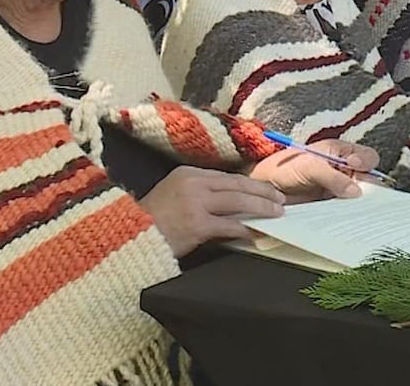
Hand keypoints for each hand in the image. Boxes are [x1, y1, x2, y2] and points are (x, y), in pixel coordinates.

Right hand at [139, 166, 284, 257]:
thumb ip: (199, 194)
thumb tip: (230, 202)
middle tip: (280, 199)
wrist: (129, 236)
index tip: (265, 189)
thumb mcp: (174, 194)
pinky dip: (245, 229)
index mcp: (188, 173)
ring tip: (276, 213)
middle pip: (237, 185)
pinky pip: (229, 225)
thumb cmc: (151, 219)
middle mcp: (194, 183)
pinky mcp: (197, 224)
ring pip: (238, 201)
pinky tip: (256, 233)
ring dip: (261, 207)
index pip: (227, 177)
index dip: (250, 183)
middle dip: (262, 192)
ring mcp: (196, 203)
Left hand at [247, 139, 380, 201]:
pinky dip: (349, 213)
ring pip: (359, 195)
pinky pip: (347, 208)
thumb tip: (356, 191)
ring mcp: (338, 187)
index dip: (365, 162)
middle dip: (369, 187)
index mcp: (340, 152)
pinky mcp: (332, 203)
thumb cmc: (284, 167)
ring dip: (360, 202)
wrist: (266, 186)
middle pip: (368, 178)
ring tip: (357, 208)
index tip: (356, 166)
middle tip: (363, 194)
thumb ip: (333, 177)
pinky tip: (348, 217)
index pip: (366, 157)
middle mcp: (343, 169)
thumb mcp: (310, 167)